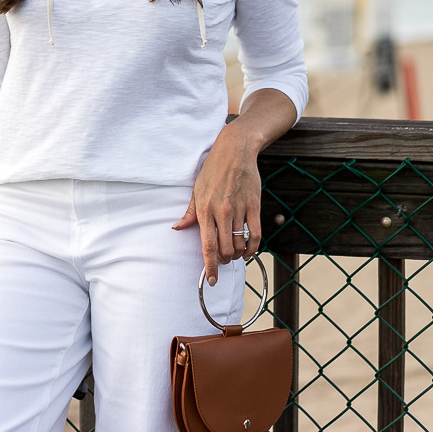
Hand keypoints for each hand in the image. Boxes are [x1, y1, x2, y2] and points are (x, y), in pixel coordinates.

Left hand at [171, 126, 262, 286]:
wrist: (235, 151)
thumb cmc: (213, 170)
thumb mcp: (196, 189)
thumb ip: (189, 212)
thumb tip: (177, 228)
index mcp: (204, 209)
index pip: (207, 245)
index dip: (209, 266)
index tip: (211, 280)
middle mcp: (221, 211)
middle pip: (224, 249)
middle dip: (223, 261)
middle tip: (222, 260)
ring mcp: (238, 209)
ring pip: (239, 244)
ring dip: (237, 255)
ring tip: (234, 254)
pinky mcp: (254, 206)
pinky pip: (255, 234)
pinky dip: (253, 248)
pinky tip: (248, 251)